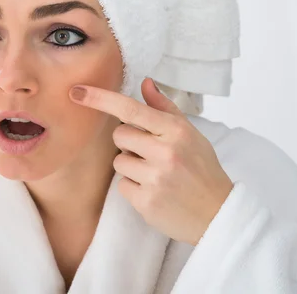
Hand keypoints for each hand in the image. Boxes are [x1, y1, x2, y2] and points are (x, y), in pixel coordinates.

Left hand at [70, 78, 233, 245]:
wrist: (218, 214)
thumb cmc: (201, 169)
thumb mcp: (190, 134)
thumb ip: (164, 108)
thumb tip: (145, 82)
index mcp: (176, 131)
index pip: (131, 109)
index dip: (100, 99)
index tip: (77, 91)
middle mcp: (165, 152)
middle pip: (118, 136)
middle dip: (127, 143)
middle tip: (150, 154)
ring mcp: (155, 178)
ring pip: (118, 162)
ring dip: (131, 167)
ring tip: (155, 174)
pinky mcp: (146, 202)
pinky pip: (121, 185)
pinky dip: (133, 187)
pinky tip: (154, 191)